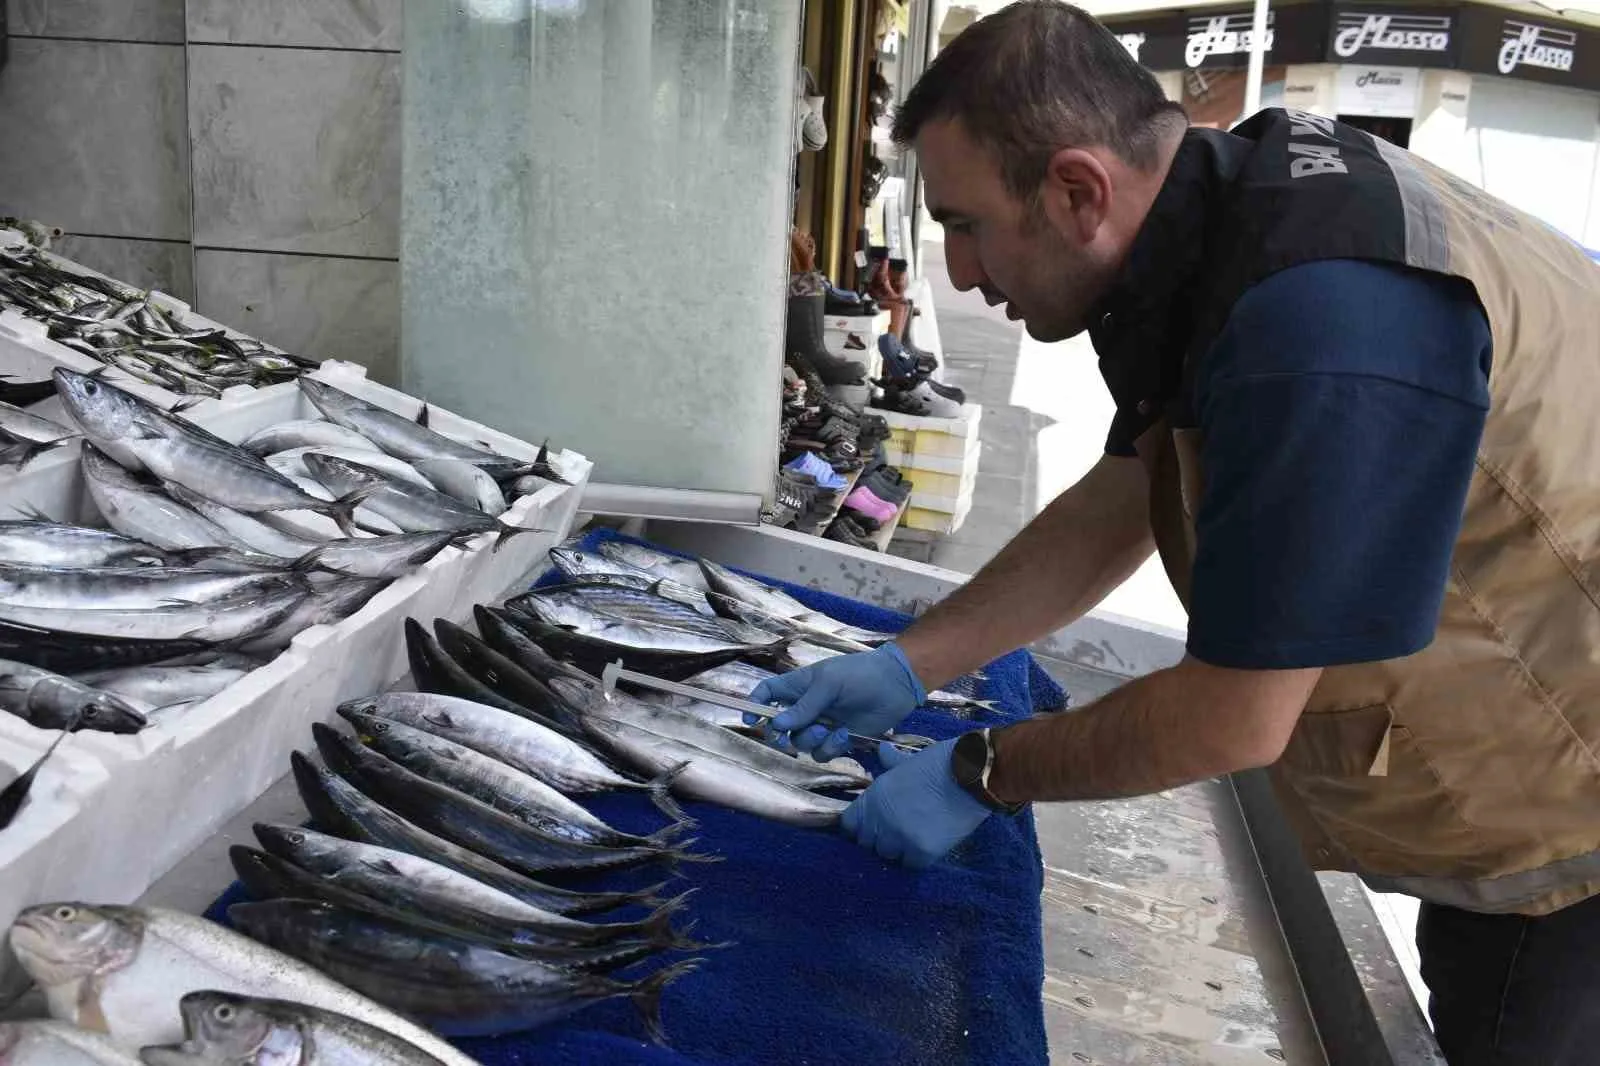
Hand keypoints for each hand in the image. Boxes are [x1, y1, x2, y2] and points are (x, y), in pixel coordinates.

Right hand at [747, 643, 925, 760]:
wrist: (896, 685)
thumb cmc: (860, 675)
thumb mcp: (829, 684)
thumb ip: (803, 706)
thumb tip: (777, 724)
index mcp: (799, 686)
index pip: (768, 693)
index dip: (755, 705)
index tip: (751, 719)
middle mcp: (806, 707)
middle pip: (779, 727)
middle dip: (780, 734)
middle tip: (783, 737)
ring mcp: (822, 724)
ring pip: (800, 743)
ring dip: (810, 739)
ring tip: (828, 727)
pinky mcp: (838, 740)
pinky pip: (822, 753)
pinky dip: (831, 747)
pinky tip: (846, 733)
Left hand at [840, 738, 991, 868]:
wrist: (971, 776)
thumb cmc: (940, 763)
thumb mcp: (908, 760)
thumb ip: (889, 761)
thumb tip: (882, 750)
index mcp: (874, 796)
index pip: (849, 824)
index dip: (860, 825)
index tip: (871, 824)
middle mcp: (880, 819)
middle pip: (867, 843)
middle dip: (879, 837)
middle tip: (896, 831)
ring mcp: (900, 838)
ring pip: (888, 855)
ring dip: (898, 849)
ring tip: (913, 838)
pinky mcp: (921, 853)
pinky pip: (910, 864)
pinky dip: (917, 858)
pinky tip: (927, 845)